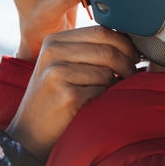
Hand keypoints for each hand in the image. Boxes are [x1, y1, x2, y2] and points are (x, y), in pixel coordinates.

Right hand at [6, 26, 140, 161]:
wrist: (29, 134)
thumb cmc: (55, 98)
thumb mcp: (65, 65)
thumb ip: (90, 50)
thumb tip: (131, 42)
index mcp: (55, 40)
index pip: (101, 31)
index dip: (125, 43)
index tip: (134, 56)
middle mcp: (53, 52)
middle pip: (107, 50)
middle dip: (128, 63)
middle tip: (133, 74)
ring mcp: (57, 73)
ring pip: (107, 72)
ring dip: (116, 84)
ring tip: (109, 92)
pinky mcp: (66, 95)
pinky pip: (102, 91)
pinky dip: (105, 98)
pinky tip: (95, 104)